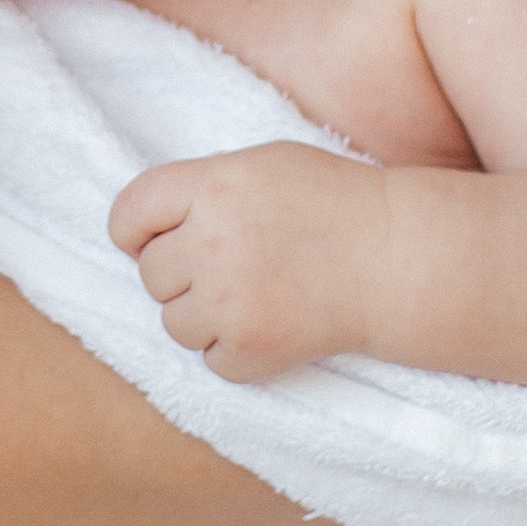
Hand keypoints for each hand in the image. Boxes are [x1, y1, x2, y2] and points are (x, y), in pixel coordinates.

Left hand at [110, 145, 377, 381]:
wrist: (397, 257)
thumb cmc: (332, 203)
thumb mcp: (262, 165)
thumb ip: (201, 188)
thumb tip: (144, 228)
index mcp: (213, 186)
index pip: (129, 212)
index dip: (134, 231)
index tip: (149, 240)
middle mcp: (212, 241)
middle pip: (150, 273)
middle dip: (180, 275)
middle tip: (227, 268)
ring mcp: (230, 299)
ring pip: (173, 323)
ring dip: (202, 317)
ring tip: (251, 297)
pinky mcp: (252, 348)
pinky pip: (209, 360)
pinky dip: (234, 352)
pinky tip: (269, 325)